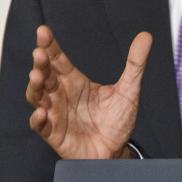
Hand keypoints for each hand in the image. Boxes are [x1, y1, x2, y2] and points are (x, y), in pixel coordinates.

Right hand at [26, 25, 150, 158]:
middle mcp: (62, 95)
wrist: (115, 150)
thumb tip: (146, 36)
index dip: (50, 46)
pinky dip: (38, 118)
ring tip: (37, 76)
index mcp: (75, 82)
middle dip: (41, 64)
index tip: (43, 31)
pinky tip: (41, 111)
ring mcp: (56, 113)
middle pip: (45, 75)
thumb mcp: (129, 89)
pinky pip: (41, 125)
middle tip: (40, 53)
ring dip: (35, 87)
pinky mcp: (54, 133)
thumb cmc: (117, 121)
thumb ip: (135, 63)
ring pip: (37, 97)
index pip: (59, 60)